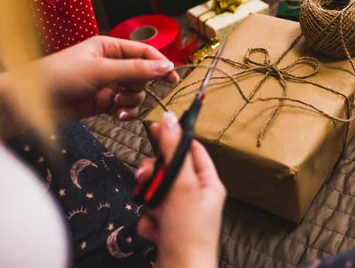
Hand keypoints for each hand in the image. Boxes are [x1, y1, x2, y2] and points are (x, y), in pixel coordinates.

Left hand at [37, 36, 179, 121]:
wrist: (33, 103)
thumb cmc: (61, 76)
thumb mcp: (102, 70)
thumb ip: (136, 70)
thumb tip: (167, 67)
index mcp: (110, 47)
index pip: (144, 52)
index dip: (160, 63)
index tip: (173, 77)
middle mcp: (112, 64)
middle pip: (143, 74)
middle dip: (140, 85)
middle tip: (131, 91)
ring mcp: (109, 84)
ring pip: (136, 92)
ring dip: (131, 100)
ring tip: (116, 104)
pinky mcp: (105, 102)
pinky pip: (127, 106)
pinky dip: (126, 111)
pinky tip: (117, 114)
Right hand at [136, 112, 225, 267]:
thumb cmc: (189, 235)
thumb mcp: (181, 186)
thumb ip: (173, 152)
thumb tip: (169, 120)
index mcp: (208, 183)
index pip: (191, 150)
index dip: (173, 139)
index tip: (155, 128)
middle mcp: (195, 196)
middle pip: (167, 170)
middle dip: (153, 178)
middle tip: (146, 181)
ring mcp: (180, 213)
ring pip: (154, 192)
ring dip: (150, 203)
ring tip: (159, 216)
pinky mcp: (167, 227)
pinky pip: (149, 213)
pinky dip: (149, 223)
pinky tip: (158, 233)